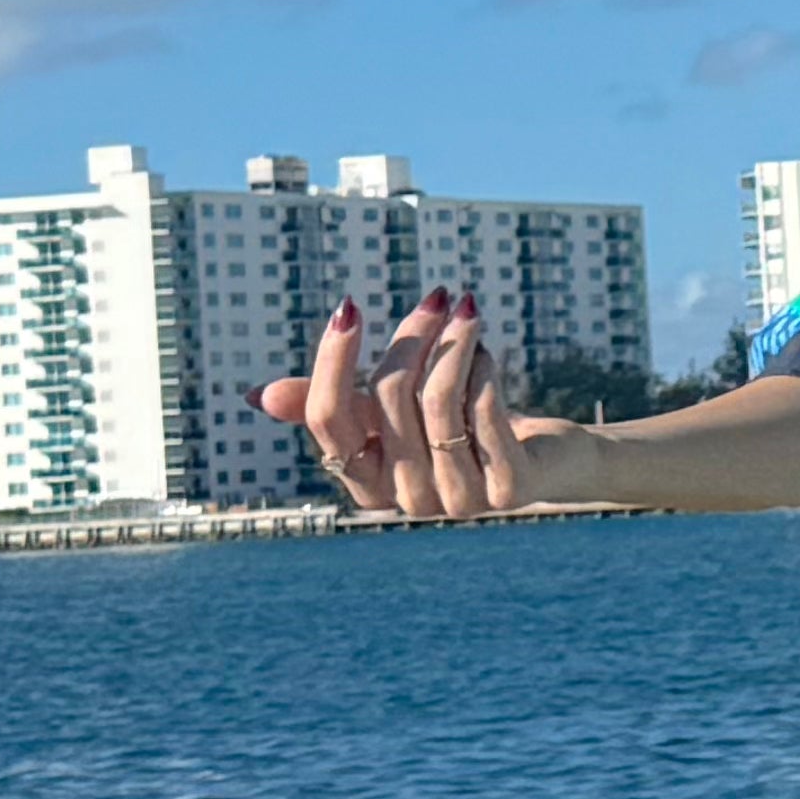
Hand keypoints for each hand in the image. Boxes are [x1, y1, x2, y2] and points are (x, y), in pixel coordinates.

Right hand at [262, 292, 589, 518]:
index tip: (349, 306)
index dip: (333, 361)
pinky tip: (486, 350)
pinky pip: (483, 414)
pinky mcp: (508, 491)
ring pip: (437, 402)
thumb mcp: (391, 414)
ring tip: (467, 310)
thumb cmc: (456, 428)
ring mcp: (456, 501)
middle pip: (388, 398)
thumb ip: (335, 405)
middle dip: (412, 336)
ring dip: (453, 343)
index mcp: (364, 482)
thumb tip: (256, 396)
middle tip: (438, 297)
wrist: (543, 462)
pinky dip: (483, 370)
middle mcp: (405, 499)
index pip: (327, 419)